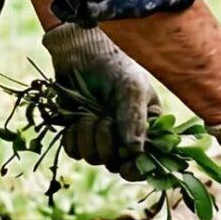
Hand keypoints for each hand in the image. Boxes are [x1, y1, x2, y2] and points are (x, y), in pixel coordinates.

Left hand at [41, 23, 160, 171]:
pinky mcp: (78, 133)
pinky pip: (74, 151)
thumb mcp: (132, 88)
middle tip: (104, 120)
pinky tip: (74, 120)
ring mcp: (101, 135)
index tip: (126, 167)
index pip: (146, 160)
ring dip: (88, 137)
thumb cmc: (113, 64)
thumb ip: (135, 119)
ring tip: (89, 113)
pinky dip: (72, 138)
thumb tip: (135, 152)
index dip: (136, 169)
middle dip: (107, 145)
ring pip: (93, 158)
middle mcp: (125, 135)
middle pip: (116, 164)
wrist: (80, 50)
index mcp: (147, 126)